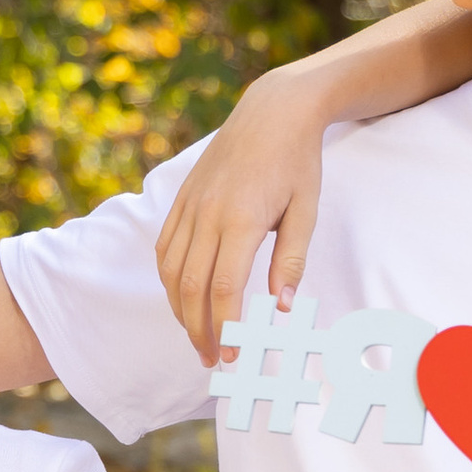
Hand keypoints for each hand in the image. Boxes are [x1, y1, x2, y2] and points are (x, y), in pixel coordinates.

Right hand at [155, 70, 325, 364]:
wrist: (272, 112)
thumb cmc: (297, 162)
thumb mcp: (307, 210)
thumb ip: (291, 259)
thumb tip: (283, 308)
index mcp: (241, 219)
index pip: (224, 289)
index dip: (226, 327)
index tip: (234, 355)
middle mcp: (207, 214)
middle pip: (191, 288)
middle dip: (198, 330)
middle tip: (212, 360)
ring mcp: (189, 206)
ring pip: (171, 271)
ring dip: (180, 311)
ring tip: (197, 337)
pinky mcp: (181, 200)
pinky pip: (164, 248)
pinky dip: (170, 280)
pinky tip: (182, 299)